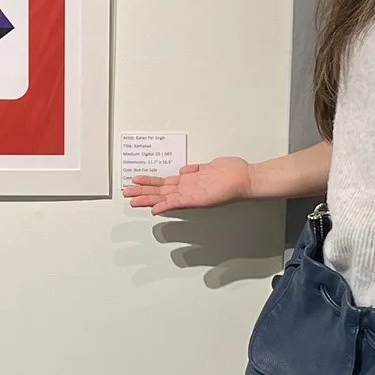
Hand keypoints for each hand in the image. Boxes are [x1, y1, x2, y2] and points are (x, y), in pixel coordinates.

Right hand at [122, 156, 251, 214]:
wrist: (247, 179)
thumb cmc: (233, 172)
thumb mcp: (210, 166)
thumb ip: (195, 169)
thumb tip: (183, 169)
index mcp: (189, 181)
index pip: (164, 183)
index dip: (149, 183)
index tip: (135, 182)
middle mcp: (189, 189)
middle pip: (160, 191)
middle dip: (142, 192)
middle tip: (127, 194)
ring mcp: (193, 195)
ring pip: (165, 197)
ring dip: (148, 199)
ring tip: (133, 201)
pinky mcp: (199, 199)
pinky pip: (179, 203)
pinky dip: (166, 205)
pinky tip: (155, 208)